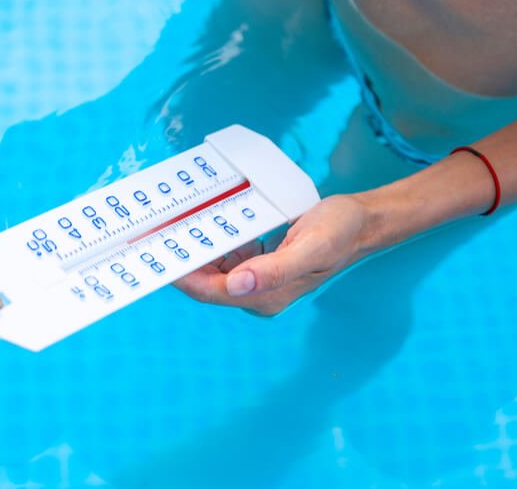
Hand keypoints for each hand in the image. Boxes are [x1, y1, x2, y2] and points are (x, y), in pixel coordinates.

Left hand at [174, 194, 373, 315]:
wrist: (362, 222)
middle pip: (208, 281)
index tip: (157, 257)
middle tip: (154, 234)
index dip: (182, 277)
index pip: (211, 291)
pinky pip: (228, 255)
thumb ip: (276, 269)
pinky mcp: (261, 263)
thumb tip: (236, 285)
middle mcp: (259, 292)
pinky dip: (214, 240)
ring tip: (170, 226)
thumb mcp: (312, 246)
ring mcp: (259, 278)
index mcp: (267, 294)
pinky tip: (204, 222)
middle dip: (182, 261)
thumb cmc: (340, 231)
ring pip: (214, 267)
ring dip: (195, 248)